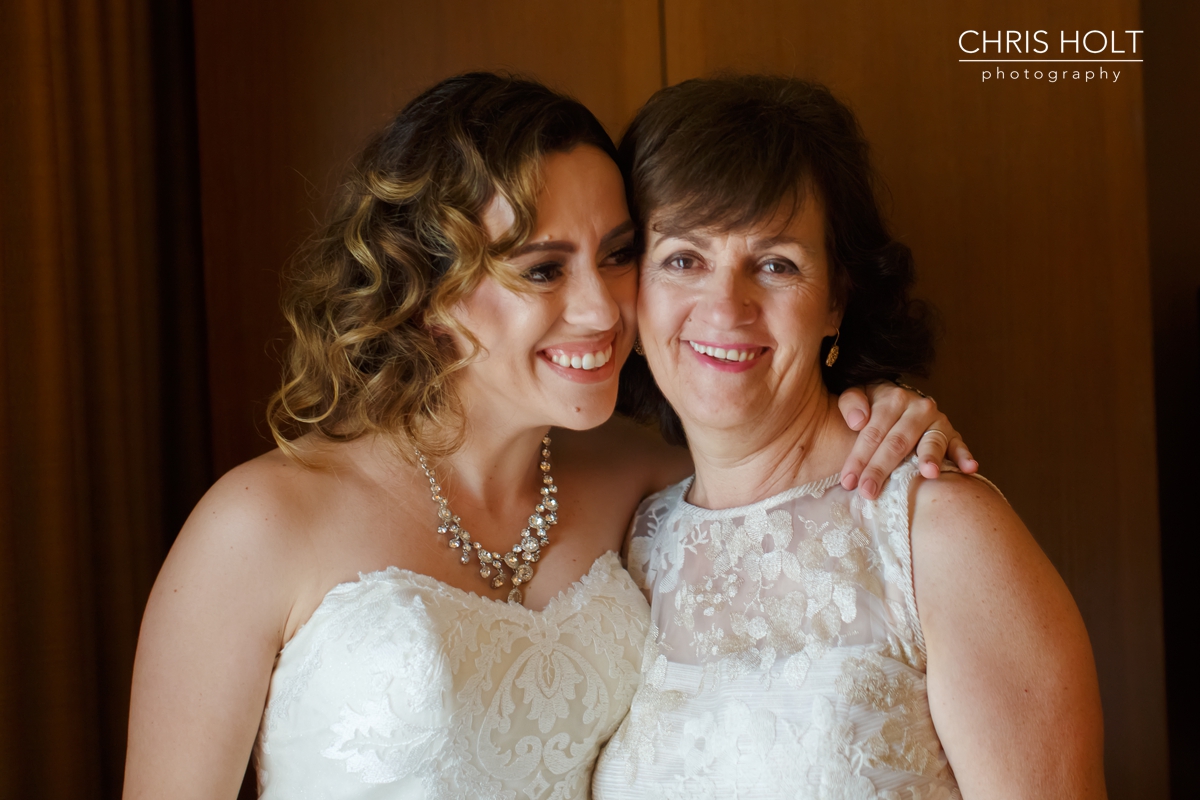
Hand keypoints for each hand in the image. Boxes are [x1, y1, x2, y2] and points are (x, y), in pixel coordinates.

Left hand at [837, 382, 977, 498]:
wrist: (899, 403)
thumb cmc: (872, 406)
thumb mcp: (857, 395)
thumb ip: (850, 402)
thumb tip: (857, 421)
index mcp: (892, 397)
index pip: (872, 432)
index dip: (858, 457)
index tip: (847, 482)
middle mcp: (918, 407)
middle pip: (897, 442)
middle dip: (881, 468)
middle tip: (868, 492)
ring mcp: (938, 422)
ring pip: (930, 443)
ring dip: (930, 458)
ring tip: (928, 474)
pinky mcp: (953, 435)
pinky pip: (959, 446)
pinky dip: (964, 456)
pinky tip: (969, 468)